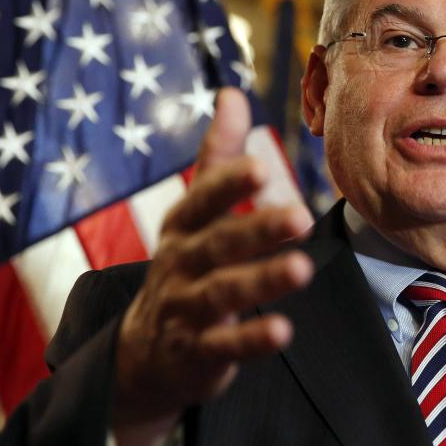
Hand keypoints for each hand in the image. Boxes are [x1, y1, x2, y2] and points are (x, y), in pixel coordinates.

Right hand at [111, 88, 314, 445]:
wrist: (144, 352)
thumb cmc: (185, 265)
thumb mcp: (195, 211)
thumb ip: (217, 156)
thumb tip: (233, 93)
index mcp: (184, 226)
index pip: (202, 198)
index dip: (228, 184)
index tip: (261, 166)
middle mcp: (181, 264)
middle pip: (217, 244)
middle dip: (255, 230)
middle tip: (299, 216)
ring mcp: (187, 309)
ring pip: (223, 292)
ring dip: (261, 280)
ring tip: (301, 269)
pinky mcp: (199, 352)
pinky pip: (225, 345)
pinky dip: (251, 338)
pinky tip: (283, 330)